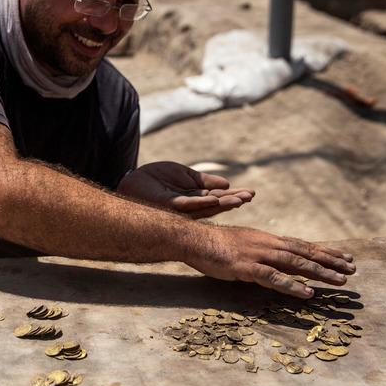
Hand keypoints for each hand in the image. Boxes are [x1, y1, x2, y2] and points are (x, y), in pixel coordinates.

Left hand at [117, 161, 253, 218]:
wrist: (134, 180)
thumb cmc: (157, 179)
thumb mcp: (186, 176)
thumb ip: (204, 181)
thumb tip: (227, 183)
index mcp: (196, 200)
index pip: (219, 198)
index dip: (234, 196)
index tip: (251, 193)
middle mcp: (190, 208)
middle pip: (216, 206)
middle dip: (233, 201)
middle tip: (250, 197)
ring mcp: (180, 209)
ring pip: (206, 208)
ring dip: (223, 203)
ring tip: (239, 199)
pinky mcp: (169, 206)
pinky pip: (187, 205)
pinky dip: (202, 202)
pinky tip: (215, 199)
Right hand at [187, 225, 356, 298]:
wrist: (194, 239)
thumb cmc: (214, 244)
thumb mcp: (243, 243)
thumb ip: (260, 251)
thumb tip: (274, 260)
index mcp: (267, 239)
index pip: (302, 245)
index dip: (324, 252)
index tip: (345, 258)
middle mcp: (268, 244)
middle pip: (305, 252)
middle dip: (330, 261)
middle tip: (353, 269)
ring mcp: (258, 255)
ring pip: (296, 264)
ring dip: (319, 273)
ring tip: (340, 281)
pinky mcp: (247, 268)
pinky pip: (273, 278)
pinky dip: (292, 286)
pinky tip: (307, 293)